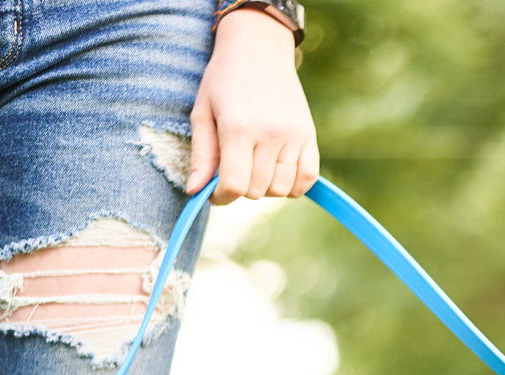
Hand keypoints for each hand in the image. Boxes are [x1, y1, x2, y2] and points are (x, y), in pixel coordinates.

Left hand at [185, 9, 318, 204]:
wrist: (259, 49)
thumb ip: (201, 155)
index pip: (234, 185)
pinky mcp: (309, 134)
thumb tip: (195, 192)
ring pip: (281, 189)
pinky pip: (308, 178)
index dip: (221, 197)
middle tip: (233, 171)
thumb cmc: (224, 80)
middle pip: (257, 190)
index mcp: (238, 127)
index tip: (215, 192)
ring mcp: (293, 135)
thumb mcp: (202, 112)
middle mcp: (270, 133)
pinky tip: (278, 174)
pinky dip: (294, 186)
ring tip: (255, 169)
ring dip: (266, 188)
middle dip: (241, 189)